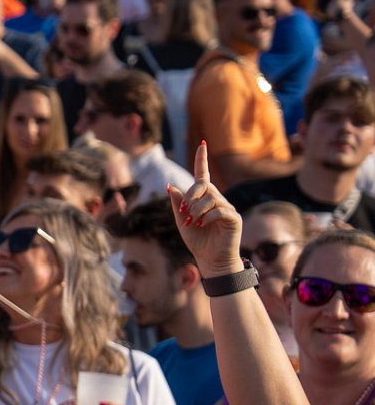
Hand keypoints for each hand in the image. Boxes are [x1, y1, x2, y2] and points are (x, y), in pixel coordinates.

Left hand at [166, 143, 242, 275]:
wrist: (210, 260)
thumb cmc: (197, 241)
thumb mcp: (181, 221)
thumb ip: (177, 204)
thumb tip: (171, 186)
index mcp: (204, 199)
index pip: (203, 175)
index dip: (202, 160)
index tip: (203, 144)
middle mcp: (217, 200)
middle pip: (204, 185)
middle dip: (191, 196)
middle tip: (185, 212)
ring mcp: (227, 208)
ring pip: (210, 198)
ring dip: (197, 210)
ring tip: (193, 223)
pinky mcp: (234, 218)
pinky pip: (219, 210)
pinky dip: (207, 217)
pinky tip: (203, 225)